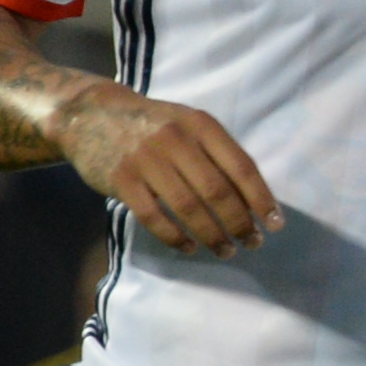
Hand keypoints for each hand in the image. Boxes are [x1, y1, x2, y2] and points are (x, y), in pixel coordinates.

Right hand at [54, 87, 279, 253]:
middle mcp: (176, 140)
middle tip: (252, 243)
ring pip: (187, 207)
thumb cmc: (154, 125)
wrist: (91, 115)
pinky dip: (174, 236)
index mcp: (202, 125)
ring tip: (225, 250)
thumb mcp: (190, 126)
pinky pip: (153, 216)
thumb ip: (218, 154)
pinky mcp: (121, 179)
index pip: (241, 167)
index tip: (275, 224)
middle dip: (239, 222)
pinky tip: (189, 247)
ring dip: (211, 234)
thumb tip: (254, 199)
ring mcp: (146, 160)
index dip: (261, 199)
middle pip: (217, 191)